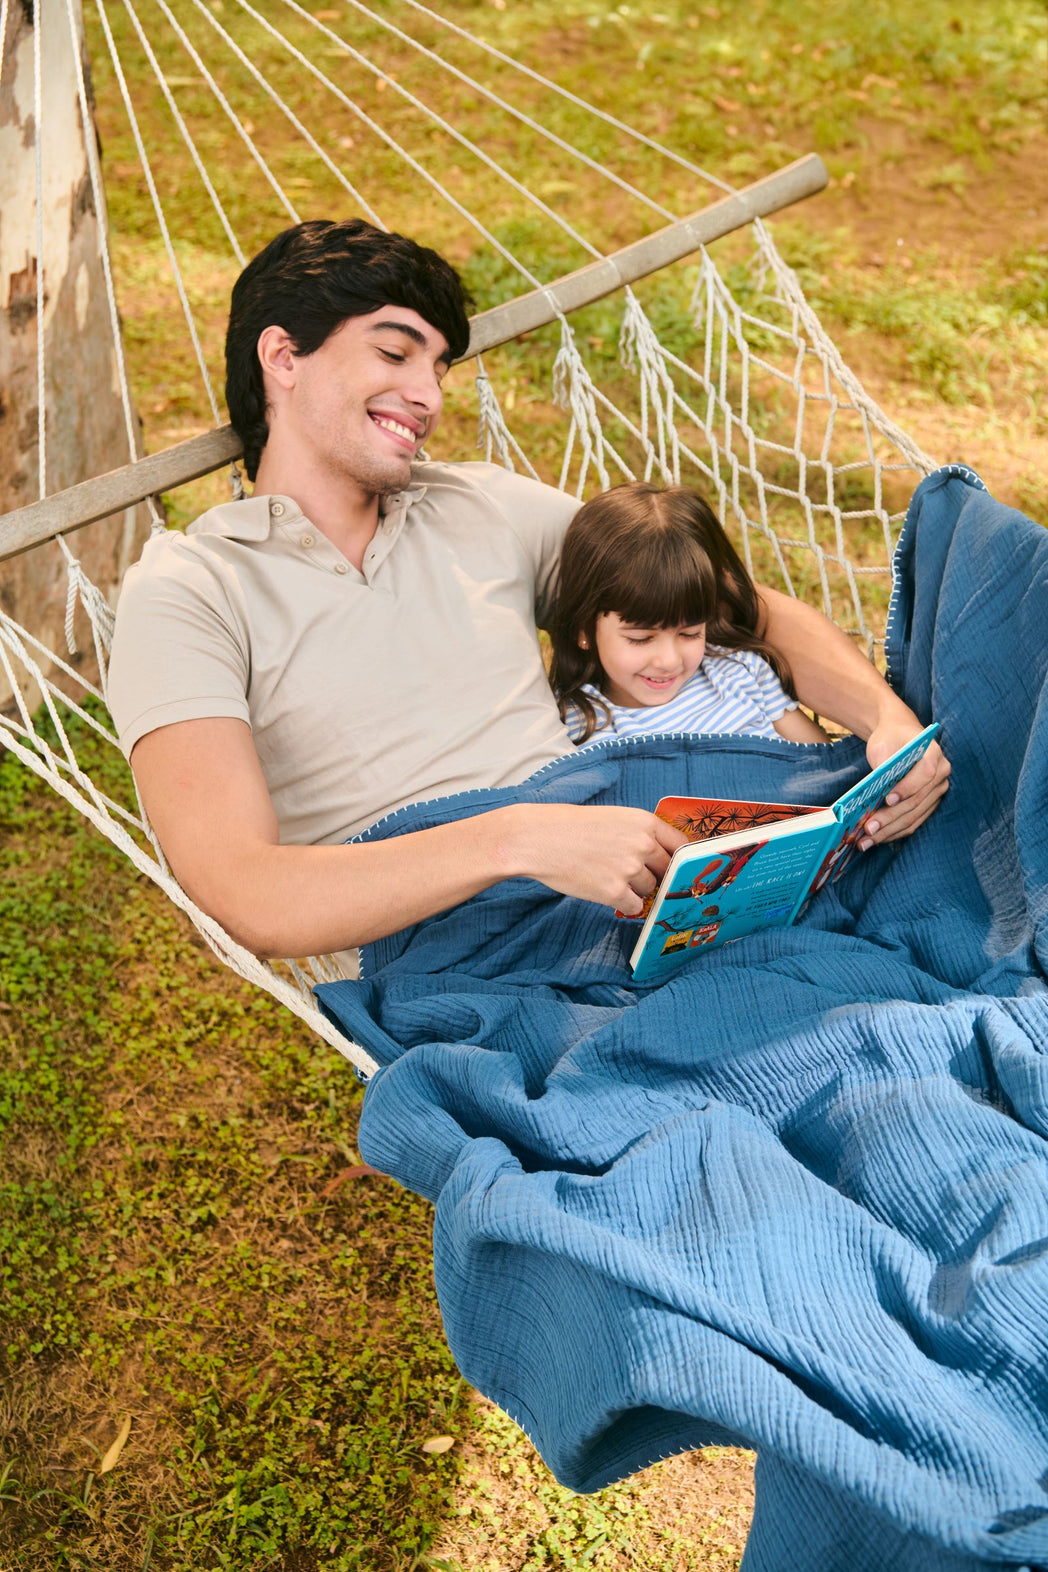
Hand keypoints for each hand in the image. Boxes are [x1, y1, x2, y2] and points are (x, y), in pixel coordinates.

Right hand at [497, 804, 688, 915]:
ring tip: (608, 876)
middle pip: (667, 870)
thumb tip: (661, 856)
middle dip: (655, 874)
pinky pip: (634, 906)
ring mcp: (630, 869)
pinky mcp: (614, 892)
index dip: (679, 858)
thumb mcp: (614, 818)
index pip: (681, 845)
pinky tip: (607, 892)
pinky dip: (624, 904)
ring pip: (649, 889)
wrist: (538, 839)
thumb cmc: (570, 827)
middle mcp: (642, 845)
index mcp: (644, 822)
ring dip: (635, 888)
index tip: (677, 867)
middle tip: (634, 873)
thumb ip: (640, 834)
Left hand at [860, 713, 949, 847]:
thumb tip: (875, 796)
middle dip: (890, 818)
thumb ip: (882, 767)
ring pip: (914, 817)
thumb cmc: (889, 739)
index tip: (887, 799)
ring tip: (865, 842)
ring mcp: (937, 792)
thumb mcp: (882, 744)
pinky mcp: (929, 805)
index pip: (925, 773)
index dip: (907, 788)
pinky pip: (913, 822)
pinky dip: (893, 832)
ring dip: (888, 831)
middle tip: (867, 829)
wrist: (899, 736)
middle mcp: (941, 774)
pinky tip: (875, 839)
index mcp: (934, 753)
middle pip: (916, 801)